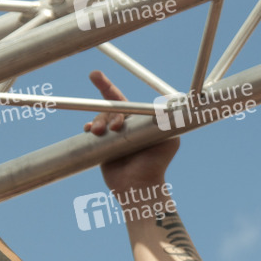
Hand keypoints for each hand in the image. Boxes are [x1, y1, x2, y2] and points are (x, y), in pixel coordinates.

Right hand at [83, 71, 179, 192]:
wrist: (139, 185)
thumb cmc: (157, 163)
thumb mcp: (169, 140)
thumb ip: (169, 121)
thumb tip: (171, 102)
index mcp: (138, 121)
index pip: (123, 101)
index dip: (107, 87)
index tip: (94, 75)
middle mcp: (124, 126)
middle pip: (109, 110)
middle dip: (107, 114)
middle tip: (114, 128)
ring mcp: (111, 136)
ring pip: (98, 120)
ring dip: (97, 122)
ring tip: (98, 132)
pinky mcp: (101, 147)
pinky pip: (90, 133)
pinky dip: (88, 128)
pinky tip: (89, 131)